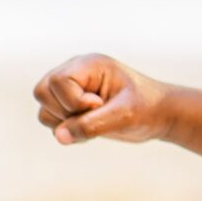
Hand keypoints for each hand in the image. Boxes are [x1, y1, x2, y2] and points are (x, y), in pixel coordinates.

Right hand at [30, 54, 201, 162]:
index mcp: (89, 64)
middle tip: (97, 113)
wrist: (159, 116)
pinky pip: (52, 122)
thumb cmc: (147, 109)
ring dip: (66, 124)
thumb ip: (91, 125)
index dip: (73, 100)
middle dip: (66, 111)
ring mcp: (70, 89)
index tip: (99, 105)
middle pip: (42, 91)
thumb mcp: (123, 116)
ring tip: (98, 122)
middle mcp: (75, 72)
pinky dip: (68, 132)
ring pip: (44, 110)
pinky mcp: (71, 107)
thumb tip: (59, 136)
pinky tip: (93, 129)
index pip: (58, 81)